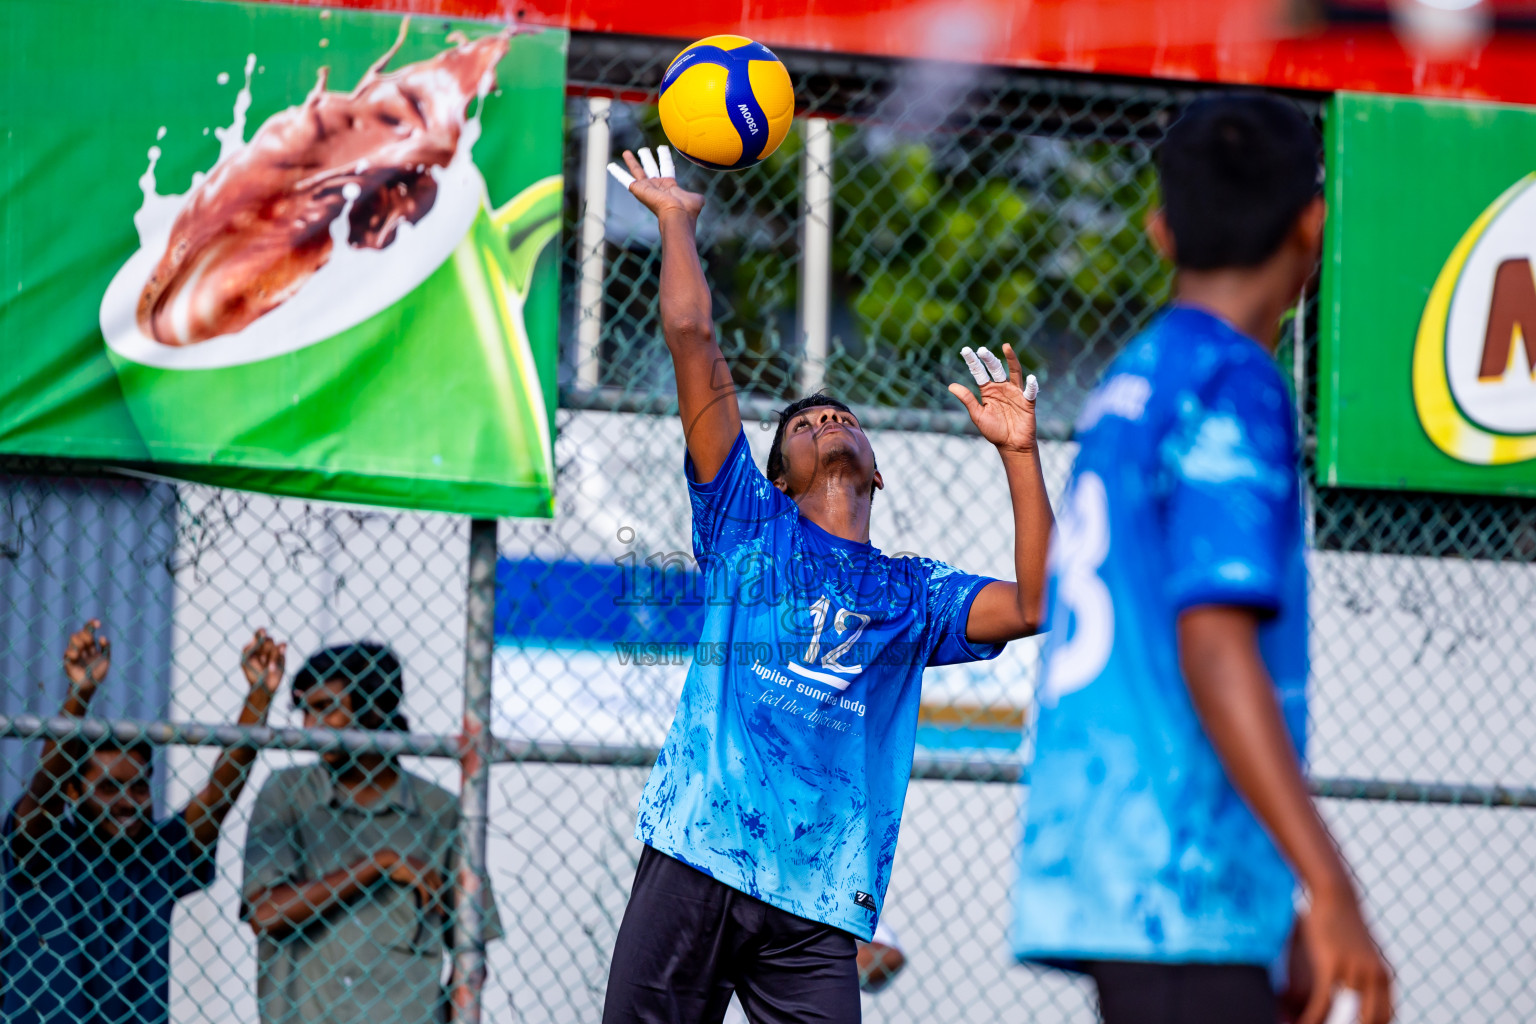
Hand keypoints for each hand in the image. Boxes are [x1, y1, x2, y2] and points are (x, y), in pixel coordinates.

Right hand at [63, 620, 110, 692]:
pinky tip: (77, 656)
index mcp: (91, 646)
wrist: (90, 686)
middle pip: (80, 632)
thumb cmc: (98, 673)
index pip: (88, 630)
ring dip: (81, 642)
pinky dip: (73, 652)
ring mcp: (74, 653)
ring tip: (84, 651)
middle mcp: (81, 647)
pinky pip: (68, 651)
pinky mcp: (67, 660)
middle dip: (87, 635)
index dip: (91, 624)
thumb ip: (106, 648)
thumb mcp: (106, 659)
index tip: (98, 624)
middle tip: (90, 645)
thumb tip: (102, 638)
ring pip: (73, 638)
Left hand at [240, 629, 286, 696]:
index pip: (259, 633)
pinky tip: (279, 656)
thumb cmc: (253, 673)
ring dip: (271, 657)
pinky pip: (283, 645)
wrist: (264, 687)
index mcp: (254, 646)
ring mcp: (274, 651)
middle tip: (261, 661)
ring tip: (268, 667)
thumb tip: (262, 631)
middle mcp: (264, 647)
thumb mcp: (247, 659)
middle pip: (268, 639)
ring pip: (275, 644)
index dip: (261, 632)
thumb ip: (252, 645)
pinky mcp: (282, 655)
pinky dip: (281, 650)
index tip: (263, 633)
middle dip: (265, 650)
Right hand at [379, 851, 446, 918]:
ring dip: (436, 904)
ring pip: (435, 892)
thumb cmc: (400, 867)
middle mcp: (430, 871)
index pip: (441, 883)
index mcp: (430, 869)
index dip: (442, 894)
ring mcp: (425, 875)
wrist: (393, 861)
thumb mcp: (413, 872)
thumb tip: (421, 885)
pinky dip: (426, 903)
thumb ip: (419, 877)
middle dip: (442, 901)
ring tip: (438, 913)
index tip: (442, 903)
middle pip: (440, 888)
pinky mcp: (419, 880)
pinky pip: (426, 894)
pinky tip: (425, 910)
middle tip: (442, 912)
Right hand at [608, 146, 704, 221]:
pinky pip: (625, 179)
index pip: (666, 169)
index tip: (661, 148)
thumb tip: (700, 199)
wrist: (677, 214)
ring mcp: (646, 188)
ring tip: (626, 152)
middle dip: (647, 159)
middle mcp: (657, 187)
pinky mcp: (637, 189)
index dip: (664, 158)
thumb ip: (696, 196)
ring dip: (632, 162)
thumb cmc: (687, 209)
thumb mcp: (696, 199)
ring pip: (638, 171)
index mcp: (669, 186)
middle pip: (650, 169)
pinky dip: (617, 173)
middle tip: (643, 150)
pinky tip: (609, 165)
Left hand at [947, 343, 1040, 455]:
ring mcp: (1015, 393)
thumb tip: (951, 385)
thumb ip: (967, 399)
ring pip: (1014, 372)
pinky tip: (1030, 378)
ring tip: (1006, 347)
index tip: (965, 350)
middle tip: (982, 349)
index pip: (979, 373)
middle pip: (995, 369)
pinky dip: (1031, 385)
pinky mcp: (1027, 402)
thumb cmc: (994, 431)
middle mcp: (1002, 388)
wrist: (1012, 445)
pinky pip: (1030, 392)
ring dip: (1011, 360)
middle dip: (989, 359)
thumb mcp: (978, 415)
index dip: (973, 362)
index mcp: (988, 391)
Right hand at [1297, 892, 1392, 1023]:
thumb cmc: (1346, 922)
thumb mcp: (1364, 951)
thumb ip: (1368, 971)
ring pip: (1343, 1017)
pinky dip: (1313, 1018)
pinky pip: (1323, 1002)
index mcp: (1384, 977)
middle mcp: (1374, 977)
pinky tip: (1303, 1023)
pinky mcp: (1332, 966)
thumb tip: (1361, 989)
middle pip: (1370, 1022)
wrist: (1337, 895)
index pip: (1385, 1017)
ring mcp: (1354, 972)